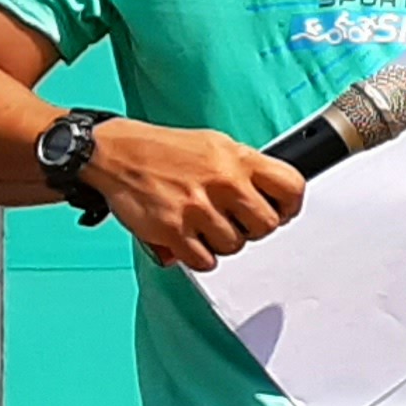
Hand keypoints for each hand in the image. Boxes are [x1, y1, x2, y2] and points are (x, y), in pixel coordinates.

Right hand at [83, 119, 301, 272]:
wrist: (114, 153)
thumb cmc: (163, 150)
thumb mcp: (214, 145)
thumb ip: (246, 168)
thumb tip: (274, 193)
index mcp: (237, 159)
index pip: (291, 187)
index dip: (289, 206)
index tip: (280, 212)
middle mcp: (222, 182)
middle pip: (266, 226)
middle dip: (253, 229)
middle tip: (236, 222)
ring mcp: (197, 207)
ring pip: (235, 246)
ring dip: (221, 242)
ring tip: (203, 225)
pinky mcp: (173, 230)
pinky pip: (205, 261)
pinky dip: (198, 256)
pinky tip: (189, 239)